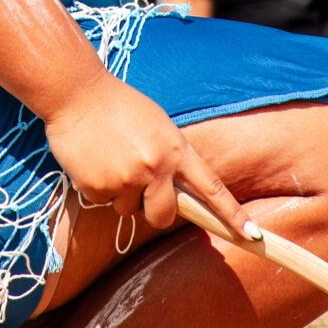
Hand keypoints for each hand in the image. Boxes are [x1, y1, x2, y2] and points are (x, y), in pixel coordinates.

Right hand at [43, 73, 250, 238]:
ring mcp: (127, 179)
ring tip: (108, 158)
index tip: (250, 235)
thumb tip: (174, 190)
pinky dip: (97, 186)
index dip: (232, 214)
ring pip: (128, 208)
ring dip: (119, 193)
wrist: (76, 92)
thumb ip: (169, 156)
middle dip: (154, 212)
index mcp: (175, 149)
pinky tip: (91, 159)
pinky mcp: (99, 187)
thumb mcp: (156, 126)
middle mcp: (155, 168)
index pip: (211, 188)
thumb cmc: (118, 106)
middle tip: (139, 190)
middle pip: (164, 216)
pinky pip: (102, 200)